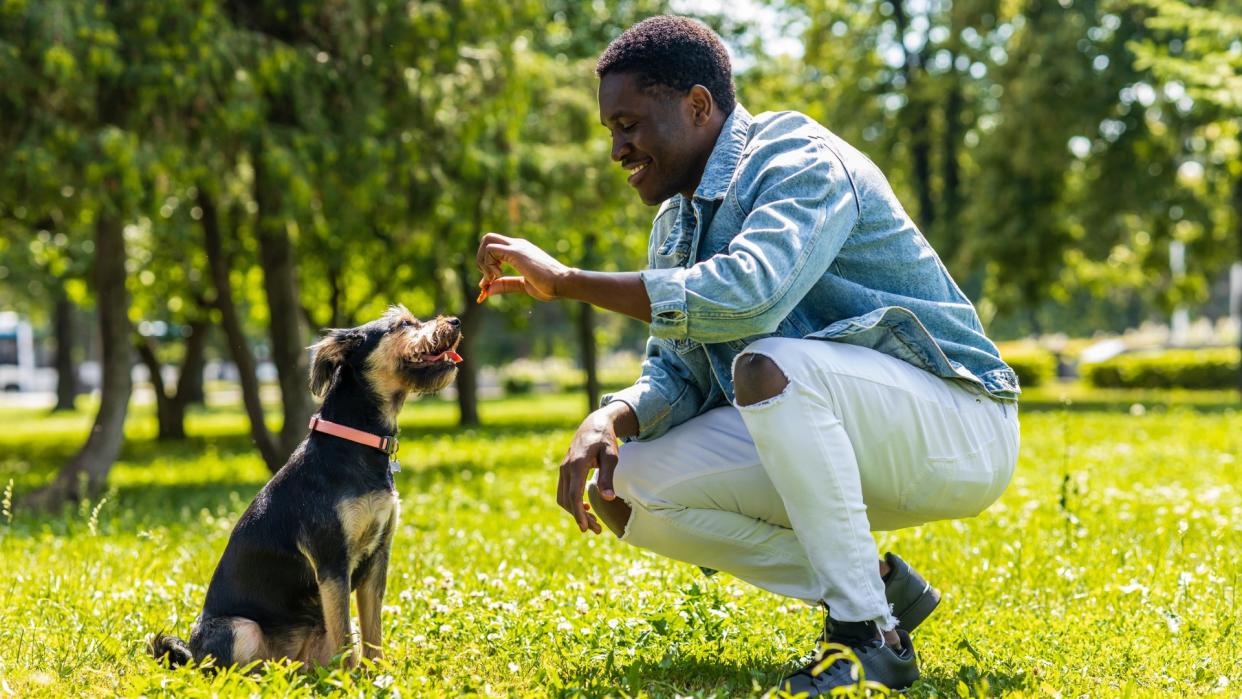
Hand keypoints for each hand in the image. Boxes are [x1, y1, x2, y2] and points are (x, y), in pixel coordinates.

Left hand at [476, 233, 570, 301]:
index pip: (495, 248)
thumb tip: (488, 290)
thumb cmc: (549, 286)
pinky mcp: (515, 253)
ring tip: (494, 276)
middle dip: (481, 258)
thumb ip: (506, 285)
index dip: (486, 265)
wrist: (563, 283)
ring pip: (486, 240)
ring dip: (483, 260)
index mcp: (520, 251)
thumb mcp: (523, 286)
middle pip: (488, 238)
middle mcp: (517, 244)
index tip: (490, 283)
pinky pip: (490, 249)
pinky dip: (488, 264)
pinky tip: (498, 274)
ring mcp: (516, 246)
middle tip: (490, 276)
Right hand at [556, 406, 623, 533]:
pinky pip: (564, 491)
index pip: (574, 494)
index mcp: (577, 464)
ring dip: (575, 512)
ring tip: (593, 523)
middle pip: (567, 500)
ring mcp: (563, 469)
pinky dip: (572, 503)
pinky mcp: (565, 471)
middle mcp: (566, 468)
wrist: (594, 425)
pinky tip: (585, 507)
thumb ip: (608, 477)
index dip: (578, 513)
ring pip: (563, 497)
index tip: (585, 527)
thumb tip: (608, 499)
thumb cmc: (605, 440)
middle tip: (597, 530)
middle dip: (579, 517)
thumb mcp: (611, 456)